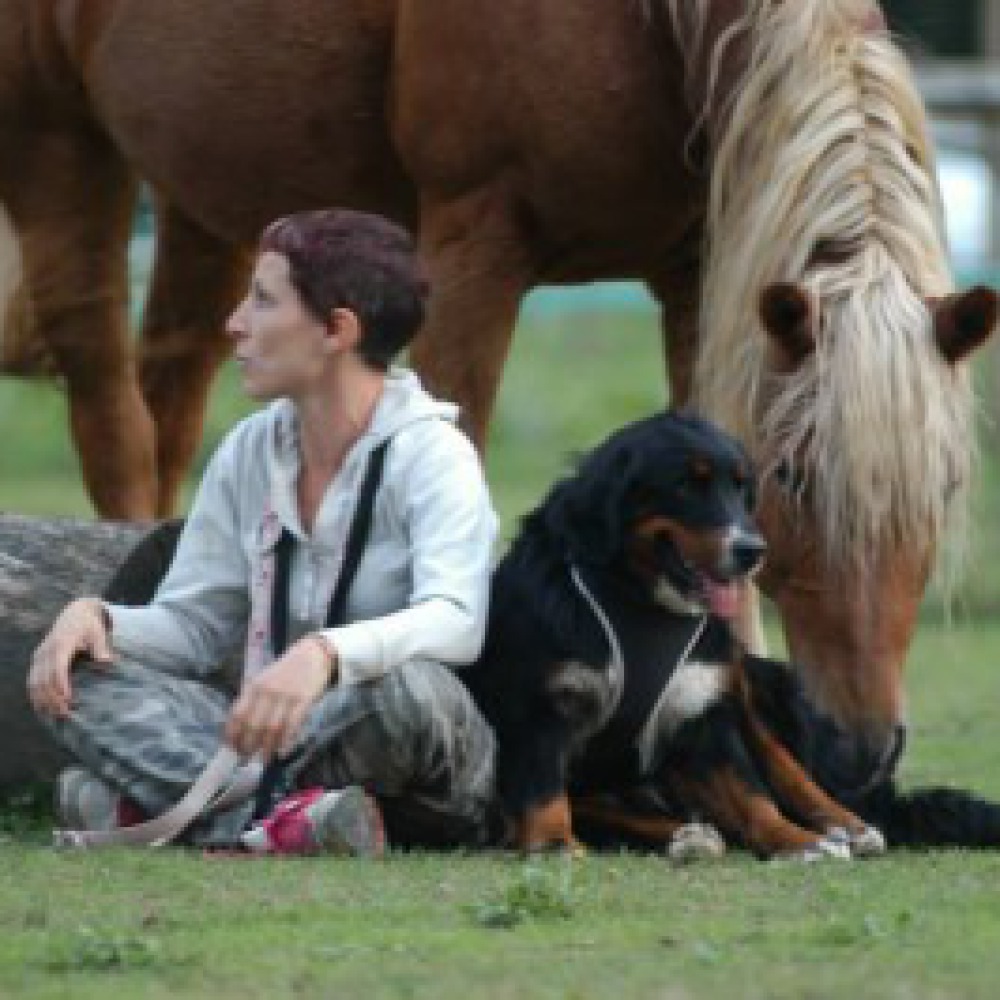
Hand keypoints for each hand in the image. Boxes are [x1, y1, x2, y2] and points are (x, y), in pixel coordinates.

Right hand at [27, 598, 112, 718]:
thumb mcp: (98, 632)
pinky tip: (43, 708)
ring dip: (43, 700)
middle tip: (66, 714)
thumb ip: (101, 648)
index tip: (69, 700)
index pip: (58, 668)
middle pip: (44, 679)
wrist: (76, 614)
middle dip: (53, 698)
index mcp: (61, 644)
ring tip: (57, 715)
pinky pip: (32, 680)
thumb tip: (107, 661)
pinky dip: (35, 695)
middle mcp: (46, 651)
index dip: (61, 685)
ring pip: (35, 682)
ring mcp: (39, 656)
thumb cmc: (89, 625)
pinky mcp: (37, 660)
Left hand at [225, 634, 336, 759]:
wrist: (313, 656)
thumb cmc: (286, 671)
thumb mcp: (264, 681)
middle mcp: (267, 691)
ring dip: (266, 748)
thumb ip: (252, 700)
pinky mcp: (303, 700)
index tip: (231, 748)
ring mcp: (286, 696)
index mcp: (254, 686)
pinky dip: (286, 741)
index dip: (233, 734)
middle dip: (248, 745)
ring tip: (263, 760)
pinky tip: (282, 752)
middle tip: (246, 759)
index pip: (237, 714)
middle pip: (253, 725)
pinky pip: (292, 725)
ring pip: (272, 728)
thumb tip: (240, 729)